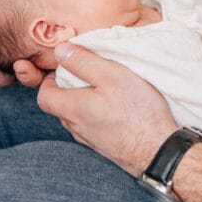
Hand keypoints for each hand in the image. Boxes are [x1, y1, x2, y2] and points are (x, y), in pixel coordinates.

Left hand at [37, 43, 177, 175]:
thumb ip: (83, 62)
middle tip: (90, 74)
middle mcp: (76, 128)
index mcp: (72, 109)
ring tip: (107, 89)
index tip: (69, 68)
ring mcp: (89, 140)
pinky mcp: (103, 147)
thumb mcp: (112, 75)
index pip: (43, 96)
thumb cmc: (138, 111)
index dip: (50, 79)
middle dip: (69, 88)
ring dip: (85, 101)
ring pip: (76, 116)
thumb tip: (60, 50)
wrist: (158, 151)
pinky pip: (91, 126)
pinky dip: (97, 114)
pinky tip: (117, 108)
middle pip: (60, 105)